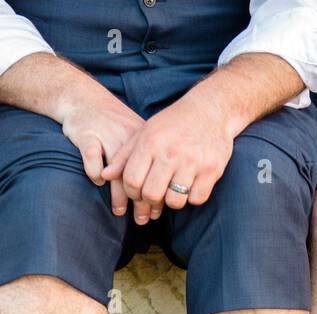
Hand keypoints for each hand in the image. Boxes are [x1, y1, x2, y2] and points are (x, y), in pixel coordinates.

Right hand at [58, 85, 145, 217]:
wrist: (82, 98)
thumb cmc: (111, 123)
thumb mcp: (134, 137)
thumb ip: (146, 160)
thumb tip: (160, 195)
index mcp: (143, 140)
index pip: (154, 172)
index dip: (156, 194)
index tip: (156, 214)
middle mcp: (127, 139)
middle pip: (138, 176)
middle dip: (140, 202)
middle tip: (141, 220)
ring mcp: (107, 137)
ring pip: (117, 173)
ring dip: (118, 196)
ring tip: (119, 212)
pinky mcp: (87, 136)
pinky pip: (93, 162)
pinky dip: (95, 174)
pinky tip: (97, 183)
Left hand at [104, 93, 233, 224]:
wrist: (211, 109)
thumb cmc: (173, 123)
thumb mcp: (145, 132)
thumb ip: (124, 155)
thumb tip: (105, 175)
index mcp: (150, 142)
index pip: (132, 180)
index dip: (132, 193)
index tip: (138, 192)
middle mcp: (170, 152)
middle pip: (151, 194)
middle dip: (151, 201)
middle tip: (156, 196)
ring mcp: (192, 162)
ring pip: (175, 201)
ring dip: (173, 201)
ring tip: (174, 190)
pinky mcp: (212, 169)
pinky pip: (197, 198)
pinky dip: (193, 197)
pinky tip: (191, 186)